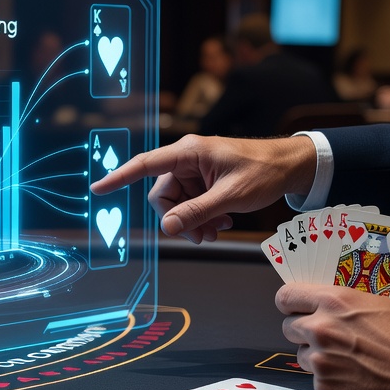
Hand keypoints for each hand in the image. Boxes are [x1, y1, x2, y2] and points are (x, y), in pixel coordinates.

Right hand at [89, 134, 316, 242]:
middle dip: (179, 219)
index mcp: (189, 152)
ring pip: (178, 203)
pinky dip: (203, 216)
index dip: (119, 177)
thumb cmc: (264, 171)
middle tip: (203, 236)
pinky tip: (222, 223)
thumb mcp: (230, 196)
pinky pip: (191, 203)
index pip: (145, 165)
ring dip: (193, 221)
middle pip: (163, 195)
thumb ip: (196, 212)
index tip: (98, 188)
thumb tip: (166, 227)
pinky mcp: (205, 180)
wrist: (292, 166)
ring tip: (218, 230)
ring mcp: (196, 170)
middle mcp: (187, 159)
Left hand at [276, 284, 389, 389]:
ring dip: (317, 357)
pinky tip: (355, 379)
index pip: (287, 296)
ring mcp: (321, 361)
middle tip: (326, 337)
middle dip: (303, 331)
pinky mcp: (326, 389)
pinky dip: (331, 380)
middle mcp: (321, 329)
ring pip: (301, 356)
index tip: (294, 307)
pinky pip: (318, 381)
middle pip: (288, 327)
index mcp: (335, 302)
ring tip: (346, 360)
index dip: (290, 302)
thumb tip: (369, 300)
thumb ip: (374, 299)